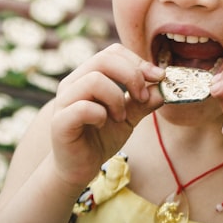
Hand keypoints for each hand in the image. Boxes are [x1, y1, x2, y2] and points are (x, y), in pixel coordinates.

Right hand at [50, 43, 164, 186]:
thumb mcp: (129, 117)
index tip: (159, 77)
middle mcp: (73, 83)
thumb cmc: (101, 138)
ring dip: (116, 98)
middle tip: (142, 97)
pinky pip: (83, 107)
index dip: (138, 62)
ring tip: (120, 116)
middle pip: (104, 59)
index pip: (113, 52)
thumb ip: (144, 102)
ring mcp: (64, 101)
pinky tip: (102, 125)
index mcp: (88, 75)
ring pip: (94, 80)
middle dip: (132, 75)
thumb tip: (163, 87)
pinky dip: (100, 114)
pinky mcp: (60, 121)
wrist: (79, 169)